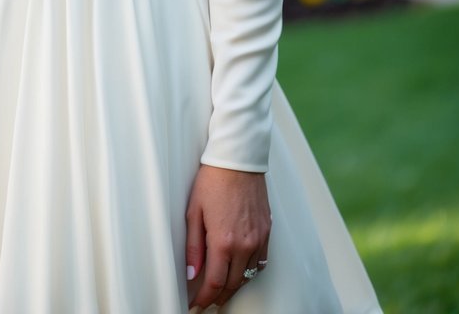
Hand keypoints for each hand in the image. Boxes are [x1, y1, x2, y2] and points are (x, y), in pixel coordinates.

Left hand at [186, 164, 270, 308]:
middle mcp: (244, 244)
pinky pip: (261, 261)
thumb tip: (191, 273)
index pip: (215, 282)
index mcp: (223, 241)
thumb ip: (193, 246)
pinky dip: (249, 271)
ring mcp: (258, 239)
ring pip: (248, 275)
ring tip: (221, 287)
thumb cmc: (213, 180)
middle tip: (207, 299)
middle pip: (233, 284)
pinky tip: (240, 269)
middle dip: (219, 296)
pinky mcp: (267, 231)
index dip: (205, 297)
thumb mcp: (194, 211)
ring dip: (234, 285)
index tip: (197, 303)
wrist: (238, 159)